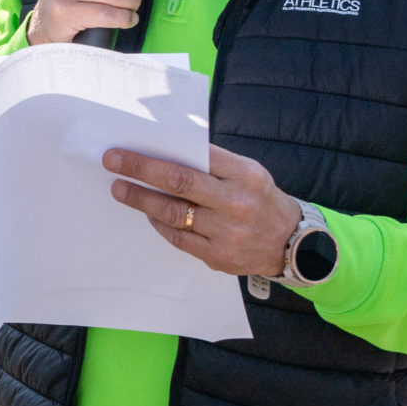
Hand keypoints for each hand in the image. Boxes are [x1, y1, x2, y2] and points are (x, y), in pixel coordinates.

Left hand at [103, 144, 304, 278]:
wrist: (293, 243)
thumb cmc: (261, 199)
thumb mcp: (249, 173)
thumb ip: (214, 163)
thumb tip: (166, 150)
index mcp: (246, 174)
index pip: (195, 157)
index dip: (157, 154)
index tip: (127, 149)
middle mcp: (238, 202)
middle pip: (179, 183)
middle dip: (141, 171)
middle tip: (112, 162)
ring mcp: (228, 232)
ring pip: (174, 213)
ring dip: (141, 200)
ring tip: (120, 189)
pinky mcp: (219, 256)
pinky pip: (179, 238)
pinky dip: (160, 223)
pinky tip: (148, 213)